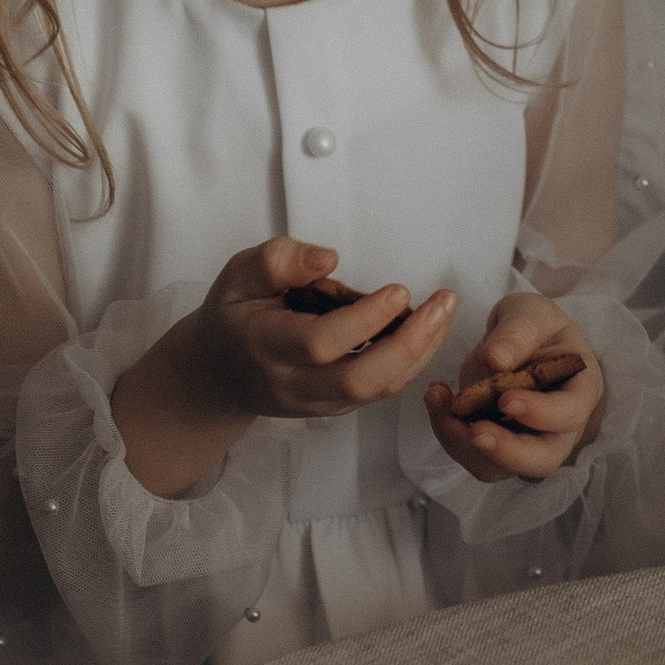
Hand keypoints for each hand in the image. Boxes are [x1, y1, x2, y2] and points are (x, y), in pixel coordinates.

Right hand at [113, 239, 455, 495]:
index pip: (320, 343)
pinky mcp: (336, 407)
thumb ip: (279, 260)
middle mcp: (292, 383)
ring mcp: (316, 403)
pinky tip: (429, 329)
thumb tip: (329, 258)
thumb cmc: (235, 314)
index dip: (364, 320)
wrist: (219, 375)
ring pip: (377, 390)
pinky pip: (380, 391)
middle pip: (359, 379)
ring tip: (444, 311)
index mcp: (264, 346)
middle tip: (443, 303)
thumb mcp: (240, 274)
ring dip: (420, 352)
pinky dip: (411, 362)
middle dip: (410, 344)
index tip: (399, 290)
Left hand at [425, 296, 604, 485]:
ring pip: (500, 467)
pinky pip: (472, 455)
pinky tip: (436, 400)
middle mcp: (558, 427)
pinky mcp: (495, 445)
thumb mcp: (531, 313)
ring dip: (464, 444)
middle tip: (474, 432)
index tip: (506, 399)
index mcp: (580, 390)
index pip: (569, 414)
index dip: (540, 413)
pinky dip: (449, 433)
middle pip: (542, 460)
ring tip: (439, 403)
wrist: (515, 339)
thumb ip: (517, 332)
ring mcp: (525, 442)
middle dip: (506, 451)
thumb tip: (495, 360)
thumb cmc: (535, 326)